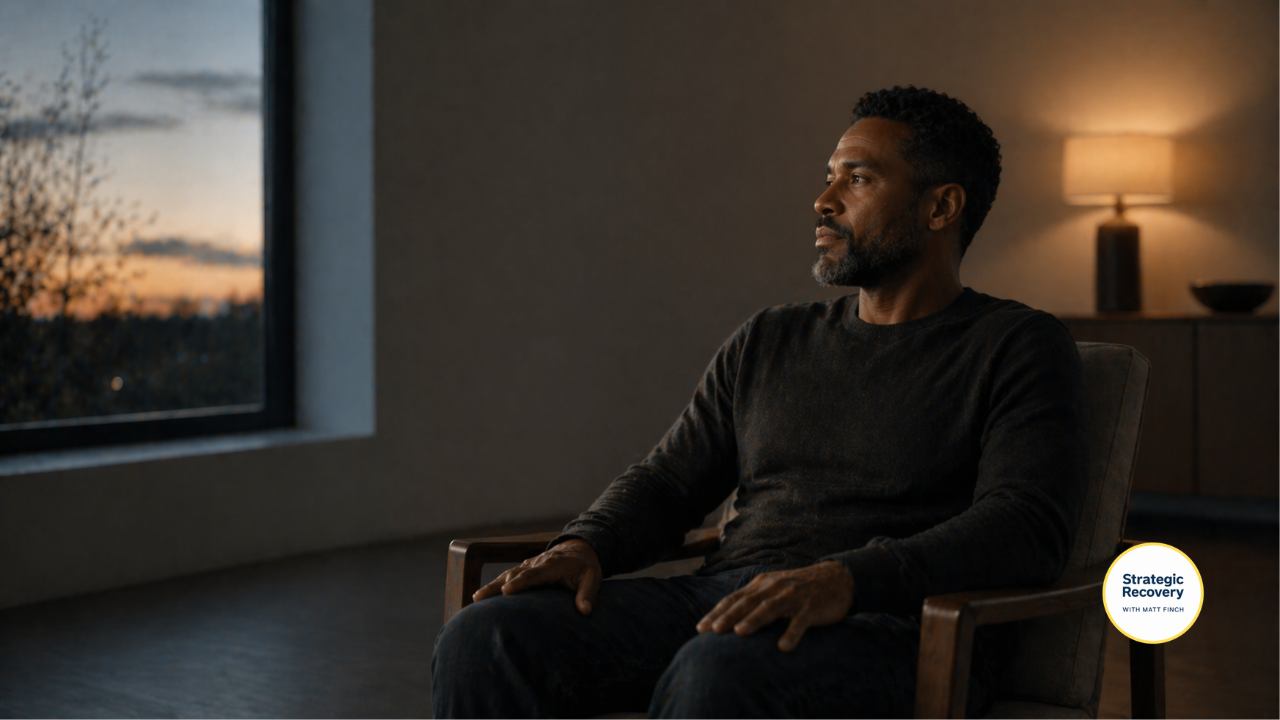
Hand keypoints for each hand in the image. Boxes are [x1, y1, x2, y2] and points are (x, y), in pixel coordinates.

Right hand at [471, 538, 603, 614]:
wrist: (579, 550)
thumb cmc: (586, 567)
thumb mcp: (593, 578)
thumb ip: (588, 594)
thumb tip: (585, 611)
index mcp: (553, 565)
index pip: (535, 574)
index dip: (520, 582)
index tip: (506, 591)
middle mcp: (537, 563)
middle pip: (515, 574)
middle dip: (497, 586)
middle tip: (480, 598)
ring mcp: (529, 565)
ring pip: (508, 574)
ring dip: (491, 586)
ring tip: (475, 599)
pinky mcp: (524, 569)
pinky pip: (508, 576)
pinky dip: (494, 584)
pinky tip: (481, 596)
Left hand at [695, 561, 853, 651]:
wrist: (835, 578)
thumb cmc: (798, 589)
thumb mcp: (772, 590)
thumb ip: (753, 601)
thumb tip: (727, 621)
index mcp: (762, 585)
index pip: (734, 599)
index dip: (717, 613)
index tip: (700, 629)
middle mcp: (774, 588)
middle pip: (747, 603)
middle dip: (729, 617)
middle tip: (713, 632)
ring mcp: (793, 597)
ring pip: (770, 608)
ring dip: (754, 620)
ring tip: (739, 633)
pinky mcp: (812, 608)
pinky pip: (800, 621)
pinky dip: (792, 633)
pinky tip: (783, 647)